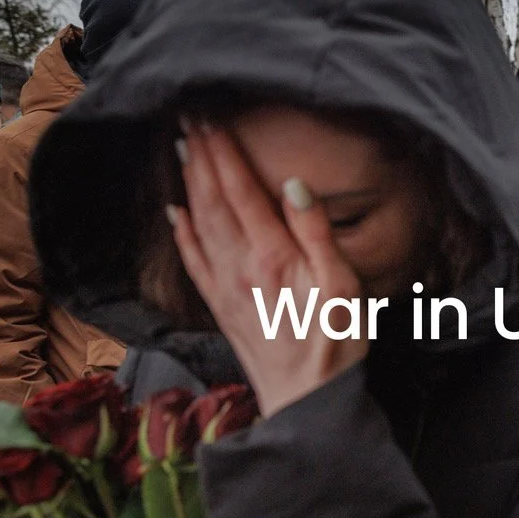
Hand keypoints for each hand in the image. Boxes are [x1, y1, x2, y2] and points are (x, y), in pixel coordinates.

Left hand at [168, 120, 367, 416]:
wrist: (306, 401)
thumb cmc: (336, 345)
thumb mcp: (343, 285)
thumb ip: (317, 232)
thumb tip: (293, 184)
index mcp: (271, 257)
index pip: (241, 191)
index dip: (224, 151)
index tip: (211, 116)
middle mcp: (239, 268)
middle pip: (213, 201)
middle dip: (202, 156)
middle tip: (189, 120)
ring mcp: (225, 288)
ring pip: (199, 224)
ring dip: (190, 184)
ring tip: (183, 150)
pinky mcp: (221, 307)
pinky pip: (193, 261)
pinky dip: (181, 232)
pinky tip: (175, 213)